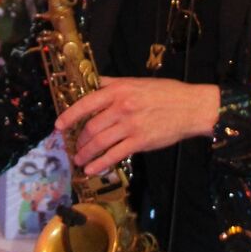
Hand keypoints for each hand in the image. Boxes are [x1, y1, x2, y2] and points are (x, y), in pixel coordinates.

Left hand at [55, 76, 219, 176]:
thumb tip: (93, 83)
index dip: (69, 116)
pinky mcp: (140, 141)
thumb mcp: (137, 82)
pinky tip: (92, 169)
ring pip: (99, 143)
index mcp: (119, 90)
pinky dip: (100, 164)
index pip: (86, 103)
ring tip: (80, 160)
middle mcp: (121, 107)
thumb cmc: (166, 92)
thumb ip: (113, 84)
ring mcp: (130, 126)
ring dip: (85, 154)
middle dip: (79, 140)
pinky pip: (114, 155)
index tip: (59, 126)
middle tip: (74, 147)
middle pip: (90, 127)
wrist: (191, 107)